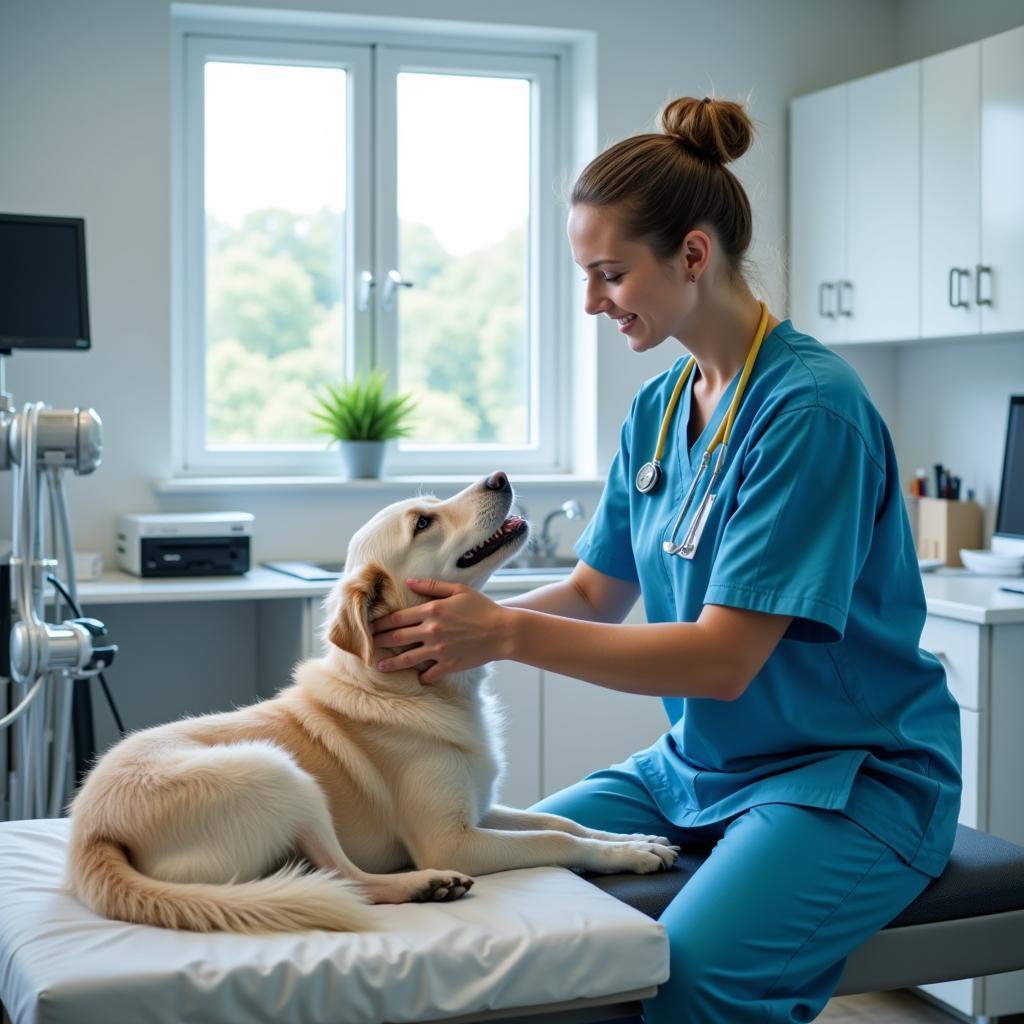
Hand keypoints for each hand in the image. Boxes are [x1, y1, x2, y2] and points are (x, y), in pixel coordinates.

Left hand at [372, 579, 511, 683]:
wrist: (503, 631)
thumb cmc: (482, 607)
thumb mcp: (458, 590)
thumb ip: (431, 586)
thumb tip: (408, 582)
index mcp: (431, 611)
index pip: (397, 618)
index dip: (380, 622)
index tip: (370, 626)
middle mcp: (431, 631)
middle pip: (396, 638)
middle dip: (379, 641)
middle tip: (368, 644)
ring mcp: (438, 650)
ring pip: (407, 659)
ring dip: (391, 663)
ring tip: (380, 666)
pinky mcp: (448, 665)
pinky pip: (429, 675)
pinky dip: (422, 677)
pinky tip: (418, 677)